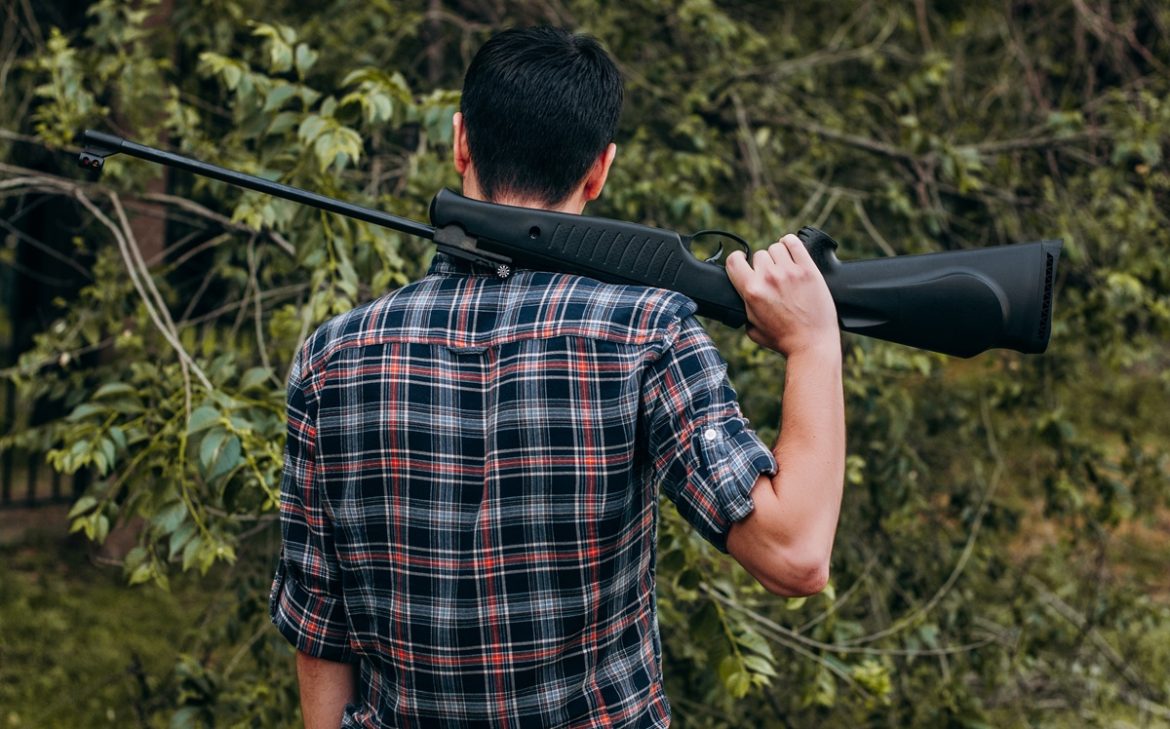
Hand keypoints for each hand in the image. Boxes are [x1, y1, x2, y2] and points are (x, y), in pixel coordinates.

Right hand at [725, 234, 839, 356]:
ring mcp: (789, 272)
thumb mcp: (752, 328)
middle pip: (758, 255)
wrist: (811, 343)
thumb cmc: (784, 339)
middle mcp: (769, 278)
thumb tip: (743, 297)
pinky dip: (790, 243)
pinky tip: (791, 251)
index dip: (737, 259)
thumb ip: (744, 308)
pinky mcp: (808, 269)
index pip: (734, 260)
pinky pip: (794, 243)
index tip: (742, 260)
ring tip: (783, 268)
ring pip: (776, 248)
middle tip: (771, 278)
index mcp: (751, 291)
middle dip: (763, 265)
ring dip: (778, 256)